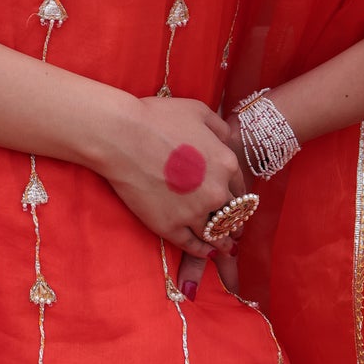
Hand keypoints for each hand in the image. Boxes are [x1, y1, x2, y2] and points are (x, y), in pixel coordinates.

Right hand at [93, 95, 245, 261]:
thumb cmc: (158, 118)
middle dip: (235, 222)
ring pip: (216, 234)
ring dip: (223, 242)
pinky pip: (193, 246)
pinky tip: (206, 253)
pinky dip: (202, 251)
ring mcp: (194, 212)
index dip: (238, 197)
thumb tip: (228, 139)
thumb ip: (220, 127)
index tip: (238, 205)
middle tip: (236, 231)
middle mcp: (216, 192)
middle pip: (232, 213)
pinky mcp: (170, 227)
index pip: (241, 188)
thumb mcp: (198, 110)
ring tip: (227, 249)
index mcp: (226, 164)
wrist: (123, 136)